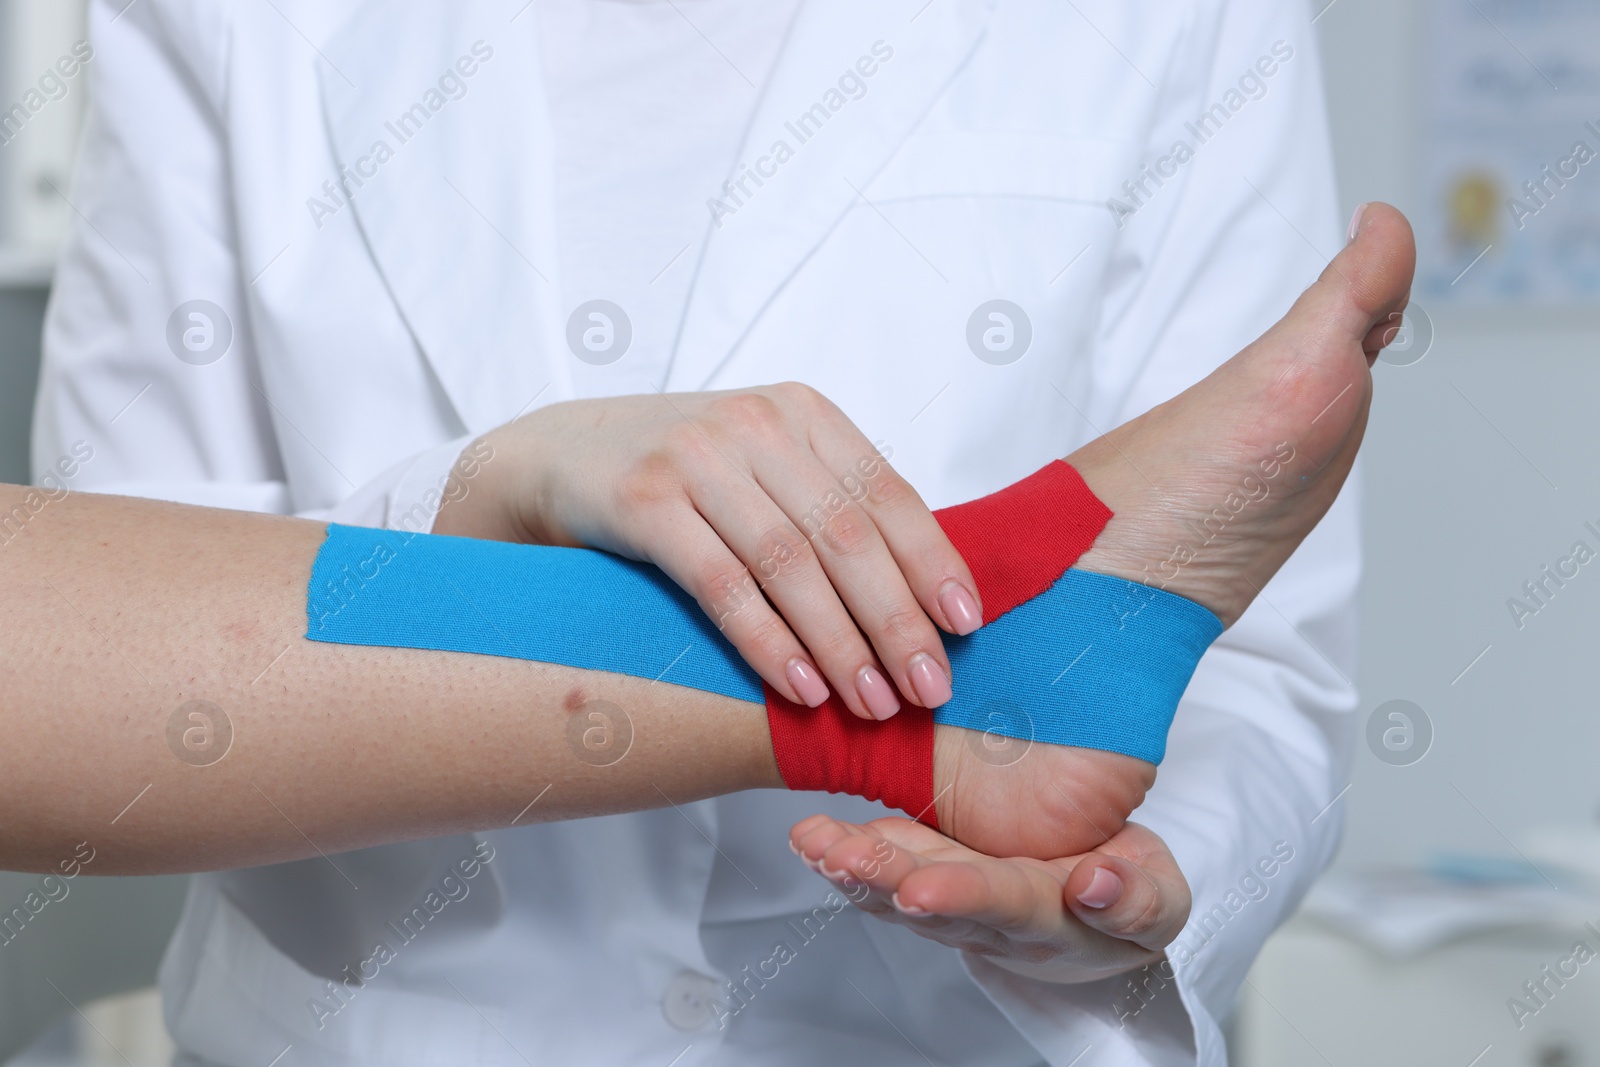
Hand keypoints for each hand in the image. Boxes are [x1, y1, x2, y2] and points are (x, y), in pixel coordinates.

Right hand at [436, 383, 982, 719]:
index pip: (889, 495)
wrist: (554, 456)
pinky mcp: (642, 500)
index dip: (934, 565)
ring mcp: (695, 458)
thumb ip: (829, 507)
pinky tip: (800, 689)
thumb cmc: (679, 477)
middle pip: (849, 536)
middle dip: (898, 622)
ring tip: (873, 705)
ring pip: (791, 563)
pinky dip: (767, 641)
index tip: (966, 629)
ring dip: (841, 644)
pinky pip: (721, 583)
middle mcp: (755, 425)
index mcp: (802, 413)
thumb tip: (922, 596)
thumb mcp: (760, 467)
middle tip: (930, 689)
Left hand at [790, 815, 1189, 983]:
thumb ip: (1137, 902)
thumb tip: (1093, 884)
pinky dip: (844, 852)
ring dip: (852, 868)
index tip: (921, 888)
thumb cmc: (1129, 890)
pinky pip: (883, 867)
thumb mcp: (1158, 901)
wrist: (1102, 892)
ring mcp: (953, 897)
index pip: (1005, 908)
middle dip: (884, 880)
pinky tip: (812, 838)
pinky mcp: (928, 870)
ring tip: (815, 844)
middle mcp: (990, 917)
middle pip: (933, 902)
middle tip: (844, 859)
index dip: (963, 897)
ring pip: (895, 889)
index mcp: (1050, 921)